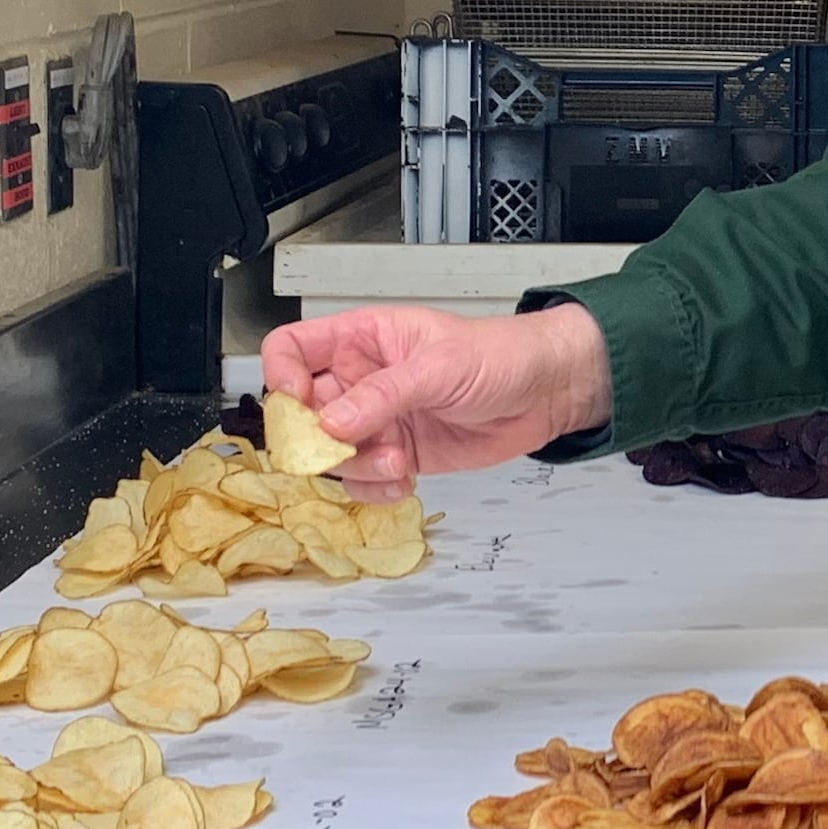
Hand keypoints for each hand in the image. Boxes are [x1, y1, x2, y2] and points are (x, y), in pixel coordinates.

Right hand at [260, 305, 613, 503]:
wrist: (545, 392)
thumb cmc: (499, 355)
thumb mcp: (439, 366)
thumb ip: (384, 394)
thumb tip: (332, 423)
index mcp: (361, 339)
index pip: (292, 350)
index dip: (282, 377)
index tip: (298, 405)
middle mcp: (361, 380)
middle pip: (301, 414)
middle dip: (317, 440)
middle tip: (345, 450)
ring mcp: (377, 421)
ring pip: (330, 454)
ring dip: (355, 468)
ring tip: (396, 462)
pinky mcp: (397, 454)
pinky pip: (362, 481)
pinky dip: (375, 489)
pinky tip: (404, 479)